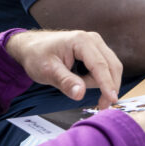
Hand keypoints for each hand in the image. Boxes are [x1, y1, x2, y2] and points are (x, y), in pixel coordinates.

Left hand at [5, 29, 122, 109]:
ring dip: (99, 82)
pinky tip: (81, 81)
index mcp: (81, 41)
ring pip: (110, 68)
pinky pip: (105, 67)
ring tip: (75, 84)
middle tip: (101, 106)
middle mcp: (92, 39)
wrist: (32, 46)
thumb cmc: (37, 55)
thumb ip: (65, 82)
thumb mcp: (48, 71)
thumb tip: (80, 94)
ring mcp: (96, 44)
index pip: (100, 65)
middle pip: (111, 66)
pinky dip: (99, 79)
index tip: (112, 99)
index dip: (107, 84)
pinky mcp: (96, 50)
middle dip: (108, 86)